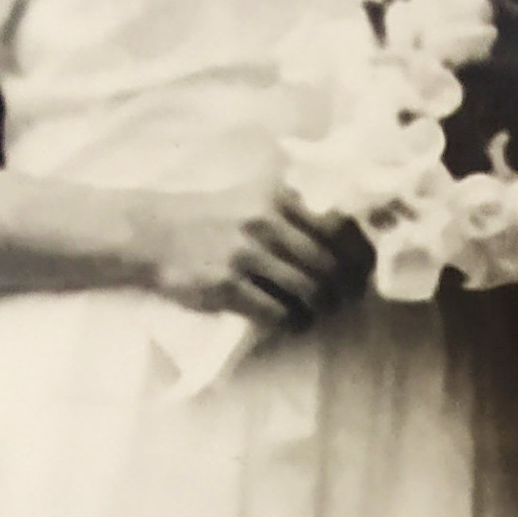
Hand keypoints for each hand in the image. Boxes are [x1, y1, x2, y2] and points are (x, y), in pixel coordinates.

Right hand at [142, 153, 370, 327]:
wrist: (154, 233)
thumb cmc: (212, 216)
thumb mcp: (254, 194)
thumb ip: (296, 205)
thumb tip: (350, 230)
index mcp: (278, 197)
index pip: (339, 228)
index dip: (359, 255)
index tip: (364, 271)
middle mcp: (265, 223)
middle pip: (329, 265)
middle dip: (344, 288)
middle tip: (345, 298)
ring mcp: (245, 256)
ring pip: (307, 291)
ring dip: (321, 308)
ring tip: (319, 311)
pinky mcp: (227, 287)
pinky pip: (276, 313)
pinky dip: (293, 322)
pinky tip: (293, 322)